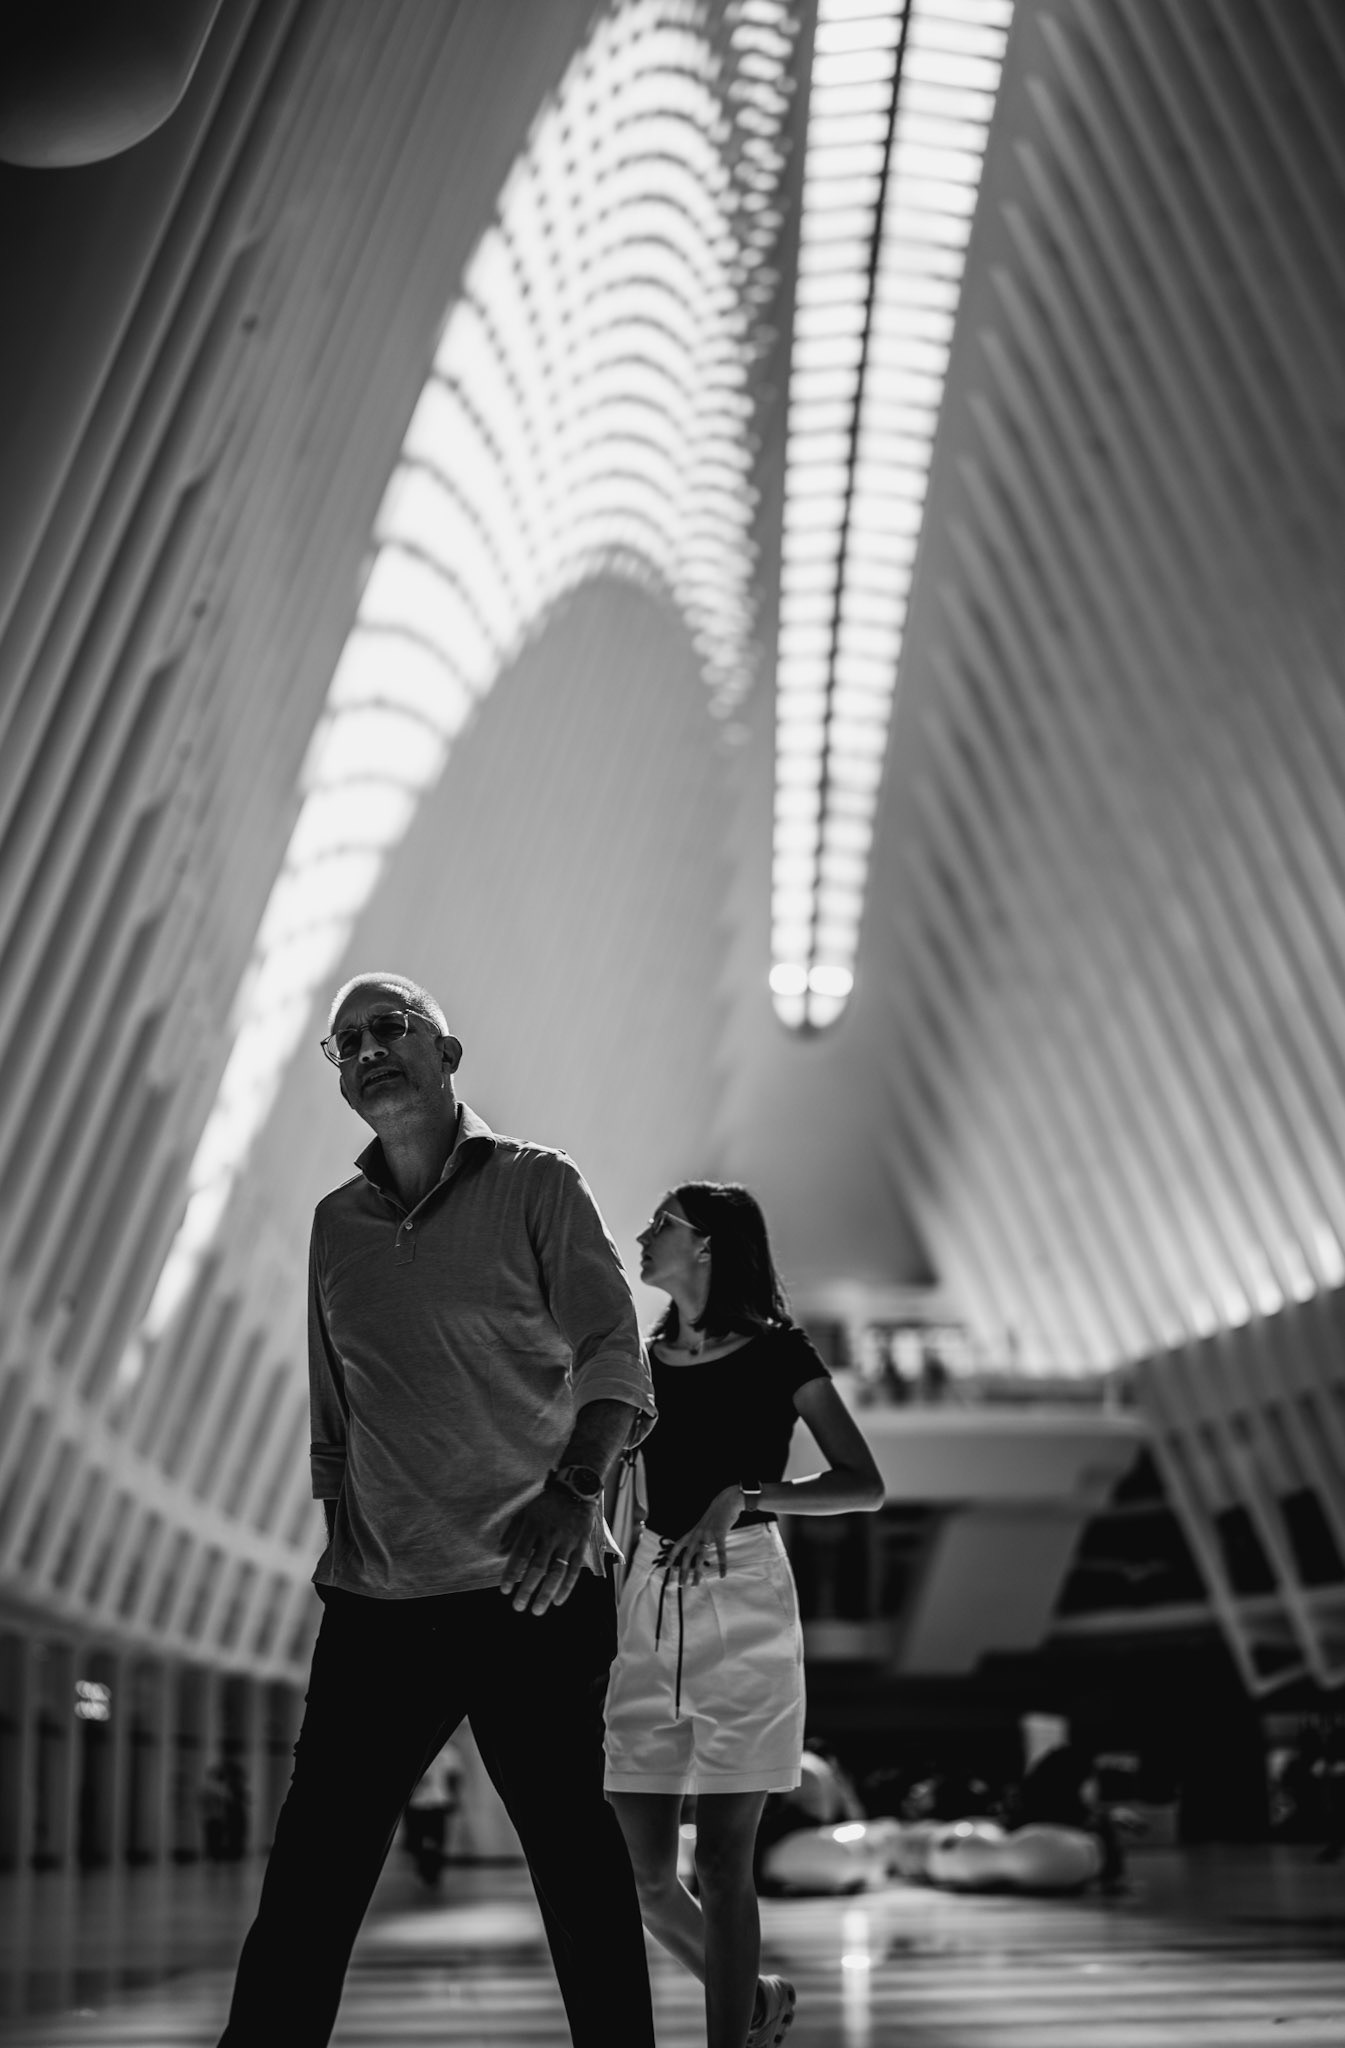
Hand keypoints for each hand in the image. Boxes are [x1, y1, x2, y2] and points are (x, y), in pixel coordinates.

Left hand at [499, 1485, 595, 1614]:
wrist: (575, 1489)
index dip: (511, 1574)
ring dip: (546, 1593)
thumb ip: (512, 1532)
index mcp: (533, 1526)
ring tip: (537, 1610)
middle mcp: (550, 1534)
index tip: (505, 1590)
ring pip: (556, 1572)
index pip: (520, 1554)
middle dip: (527, 1590)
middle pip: (538, 1567)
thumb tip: (500, 1553)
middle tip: (518, 1607)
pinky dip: (566, 1587)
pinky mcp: (581, 1544)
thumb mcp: (525, 1512)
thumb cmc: (546, 1503)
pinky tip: (558, 1600)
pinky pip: (574, 1569)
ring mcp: (567, 1540)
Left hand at [666, 1486, 743, 1586]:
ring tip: (695, 1583)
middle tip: (680, 1583)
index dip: (671, 1556)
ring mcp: (708, 1534)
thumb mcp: (703, 1524)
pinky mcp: (719, 1534)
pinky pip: (720, 1552)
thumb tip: (697, 1548)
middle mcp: (697, 1534)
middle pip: (686, 1556)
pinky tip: (723, 1574)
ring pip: (700, 1557)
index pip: (678, 1545)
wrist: (726, 1501)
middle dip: (682, 1571)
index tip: (666, 1567)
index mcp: (693, 1532)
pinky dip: (722, 1565)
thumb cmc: (715, 1514)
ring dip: (697, 1572)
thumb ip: (699, 1535)